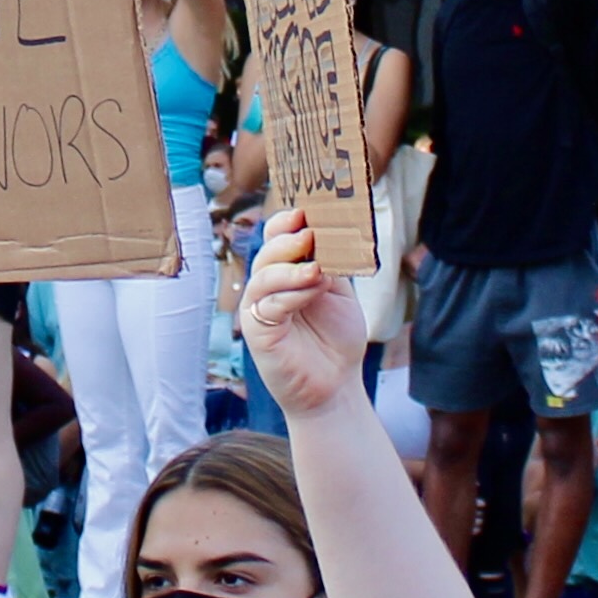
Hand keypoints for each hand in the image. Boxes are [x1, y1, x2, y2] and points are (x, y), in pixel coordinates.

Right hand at [238, 209, 371, 415]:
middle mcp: (268, 286)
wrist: (336, 385)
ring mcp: (260, 308)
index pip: (276, 237)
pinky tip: (313, 287)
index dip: (286, 222)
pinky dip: (292, 293)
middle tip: (308, 234)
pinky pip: (270, 305)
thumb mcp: (339, 292)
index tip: (306, 211)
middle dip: (286, 239)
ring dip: (290, 267)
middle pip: (267, 252)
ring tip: (315, 266)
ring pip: (264, 276)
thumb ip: (332, 264)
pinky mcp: (258, 330)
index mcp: (287, 271)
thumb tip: (331, 232)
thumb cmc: (336, 339)